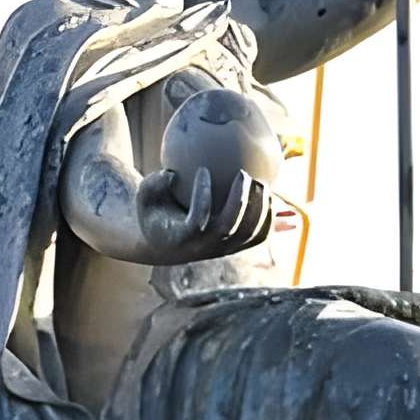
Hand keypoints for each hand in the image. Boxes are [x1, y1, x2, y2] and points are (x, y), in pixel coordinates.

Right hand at [137, 165, 273, 262]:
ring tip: (262, 183)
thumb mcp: (145, 198)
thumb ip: (152, 185)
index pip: (196, 220)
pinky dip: (270, 219)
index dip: (202, 195)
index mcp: (182, 237)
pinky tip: (274, 198)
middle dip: (240, 199)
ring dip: (259, 208)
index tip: (203, 170)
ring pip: (249, 233)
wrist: (165, 242)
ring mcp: (223, 250)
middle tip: (243, 174)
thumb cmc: (155, 213)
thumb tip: (171, 174)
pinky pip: (259, 237)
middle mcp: (205, 247)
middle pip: (229, 226)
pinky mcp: (236, 248)